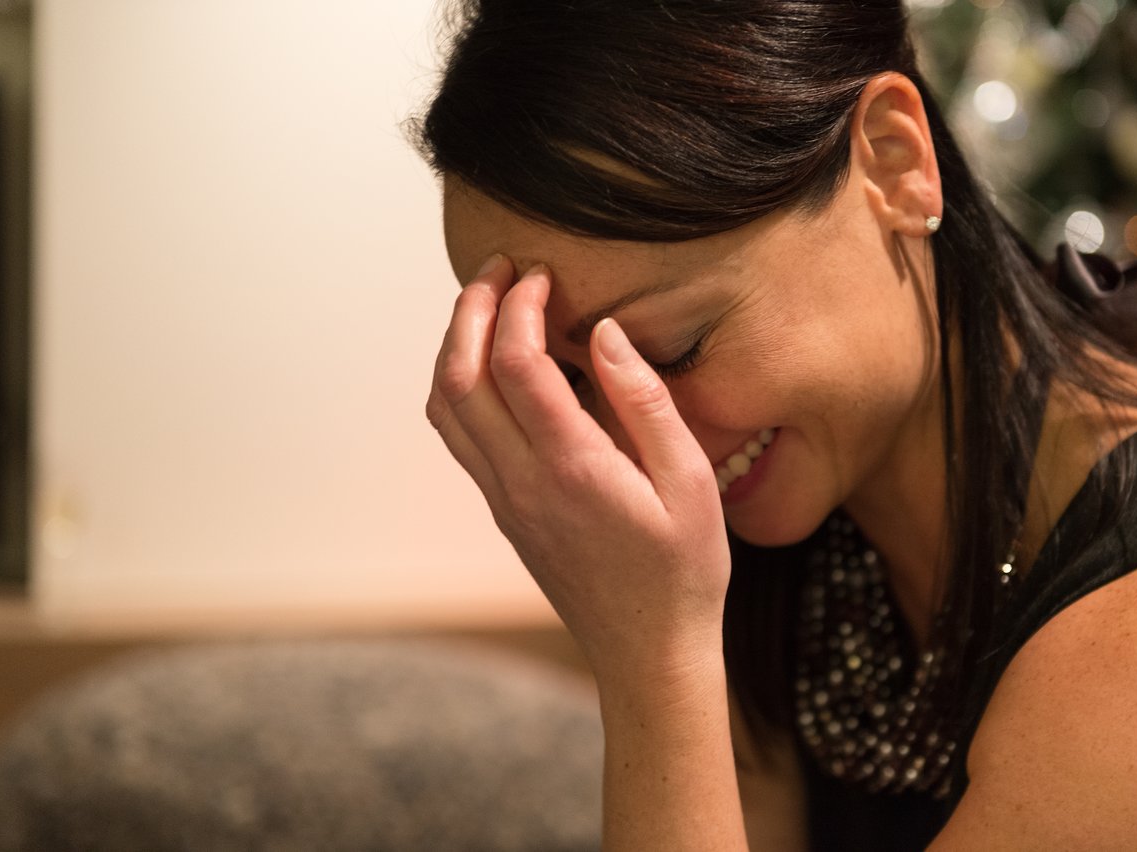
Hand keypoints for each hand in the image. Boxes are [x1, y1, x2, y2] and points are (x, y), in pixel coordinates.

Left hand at [426, 256, 731, 683]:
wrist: (647, 653)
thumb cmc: (683, 570)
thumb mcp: (691, 481)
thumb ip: (646, 402)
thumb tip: (604, 333)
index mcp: (572, 466)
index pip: (514, 363)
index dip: (517, 306)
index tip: (540, 274)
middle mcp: (522, 480)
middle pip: (460, 376)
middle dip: (469, 310)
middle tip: (496, 268)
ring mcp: (504, 499)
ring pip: (446, 407)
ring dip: (454, 346)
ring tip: (485, 304)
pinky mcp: (504, 511)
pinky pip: (458, 436)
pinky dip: (458, 385)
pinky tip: (489, 365)